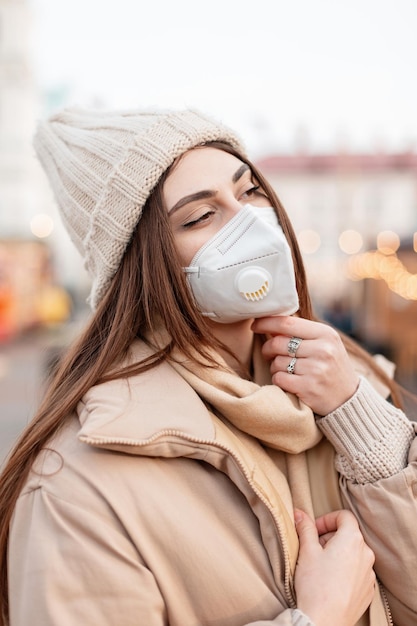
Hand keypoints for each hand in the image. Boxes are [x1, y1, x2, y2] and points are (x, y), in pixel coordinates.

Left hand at [251, 316, 358, 414]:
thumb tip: (269, 322)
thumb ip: (301, 332)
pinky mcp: (308, 388)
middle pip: (278, 343)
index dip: (266, 322)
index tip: (255, 324)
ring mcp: (316, 370)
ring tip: (285, 370)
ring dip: (274, 366)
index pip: (287, 323)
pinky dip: (278, 380)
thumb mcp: (324, 343)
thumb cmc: (330, 366)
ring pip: (277, 362)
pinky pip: (278, 378)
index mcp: (326, 334)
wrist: (348, 399)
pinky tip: (288, 381)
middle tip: (268, 353)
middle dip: (267, 348)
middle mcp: (323, 350)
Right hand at [294, 509, 375, 625]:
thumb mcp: (306, 550)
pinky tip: (330, 581)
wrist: (324, 621)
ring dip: (338, 554)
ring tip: (320, 567)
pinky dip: (345, 570)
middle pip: (348, 534)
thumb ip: (305, 527)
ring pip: (353, 554)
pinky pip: (357, 572)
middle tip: (313, 548)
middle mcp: (366, 554)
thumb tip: (300, 513)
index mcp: (352, 539)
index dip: (327, 519)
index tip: (314, 531)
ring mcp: (369, 574)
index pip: (344, 516)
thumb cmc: (315, 585)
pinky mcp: (368, 590)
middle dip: (330, 537)